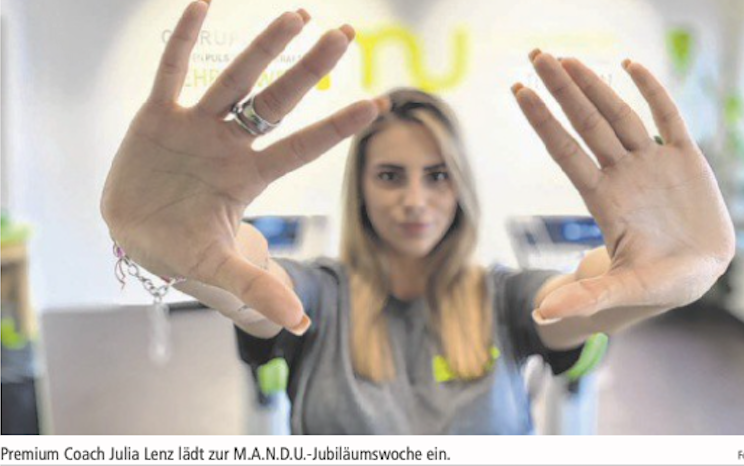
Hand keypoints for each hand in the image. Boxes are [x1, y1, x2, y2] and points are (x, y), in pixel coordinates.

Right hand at [101, 2, 382, 329]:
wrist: (136, 234)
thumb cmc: (183, 250)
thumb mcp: (218, 271)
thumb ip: (257, 288)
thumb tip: (301, 323)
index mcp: (248, 177)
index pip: (301, 148)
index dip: (337, 128)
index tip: (378, 103)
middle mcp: (229, 145)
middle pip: (276, 102)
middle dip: (309, 70)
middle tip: (345, 35)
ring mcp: (196, 128)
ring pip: (235, 79)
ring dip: (263, 47)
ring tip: (298, 15)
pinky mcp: (157, 118)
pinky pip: (171, 72)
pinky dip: (182, 41)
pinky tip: (201, 4)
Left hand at [513, 50, 734, 319]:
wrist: (698, 274)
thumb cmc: (658, 282)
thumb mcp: (624, 289)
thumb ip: (588, 295)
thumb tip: (542, 316)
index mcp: (603, 197)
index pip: (565, 150)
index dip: (543, 121)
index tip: (518, 91)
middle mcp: (622, 173)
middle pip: (585, 123)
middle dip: (561, 90)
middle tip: (536, 54)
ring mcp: (651, 163)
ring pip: (619, 115)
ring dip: (595, 86)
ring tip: (568, 58)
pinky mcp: (685, 160)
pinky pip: (668, 118)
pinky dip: (653, 91)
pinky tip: (631, 67)